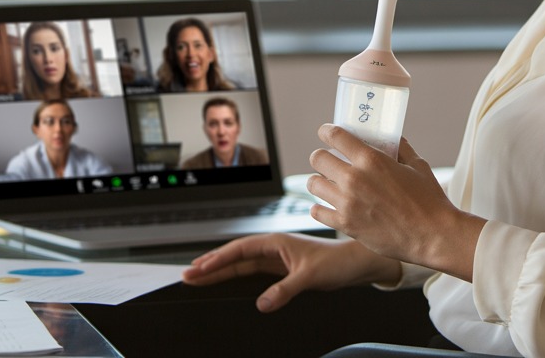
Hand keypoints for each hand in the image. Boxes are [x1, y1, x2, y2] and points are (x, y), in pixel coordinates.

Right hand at [181, 232, 397, 312]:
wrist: (357, 264)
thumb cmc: (338, 262)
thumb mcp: (310, 277)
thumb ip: (285, 290)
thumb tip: (262, 303)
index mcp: (277, 242)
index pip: (239, 249)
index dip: (217, 259)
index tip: (198, 268)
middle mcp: (275, 248)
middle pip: (235, 256)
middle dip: (211, 265)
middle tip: (187, 275)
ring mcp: (278, 259)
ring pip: (242, 264)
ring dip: (221, 270)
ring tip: (199, 276)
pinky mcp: (283, 270)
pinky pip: (253, 272)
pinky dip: (237, 276)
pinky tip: (226, 281)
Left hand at [308, 124, 484, 281]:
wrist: (432, 236)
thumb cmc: (429, 200)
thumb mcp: (418, 166)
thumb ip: (401, 149)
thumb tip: (392, 139)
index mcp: (372, 160)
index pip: (335, 136)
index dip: (327, 131)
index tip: (326, 132)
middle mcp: (355, 179)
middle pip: (318, 158)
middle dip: (321, 157)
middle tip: (328, 161)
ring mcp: (348, 203)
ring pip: (313, 184)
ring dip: (319, 181)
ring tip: (327, 184)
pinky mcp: (346, 224)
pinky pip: (317, 211)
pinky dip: (320, 207)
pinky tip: (329, 206)